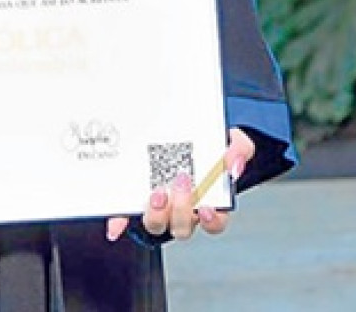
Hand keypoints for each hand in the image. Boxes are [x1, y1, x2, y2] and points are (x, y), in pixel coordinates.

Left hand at [105, 127, 254, 243]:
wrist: (185, 129)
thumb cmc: (208, 144)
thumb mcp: (230, 140)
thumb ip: (239, 149)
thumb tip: (233, 164)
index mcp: (207, 201)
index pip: (214, 222)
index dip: (212, 220)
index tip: (208, 207)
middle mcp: (182, 209)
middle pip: (183, 227)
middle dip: (182, 210)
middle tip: (181, 183)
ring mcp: (159, 205)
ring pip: (157, 225)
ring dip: (157, 214)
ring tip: (157, 193)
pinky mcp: (136, 200)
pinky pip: (127, 216)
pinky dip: (121, 221)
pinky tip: (116, 224)